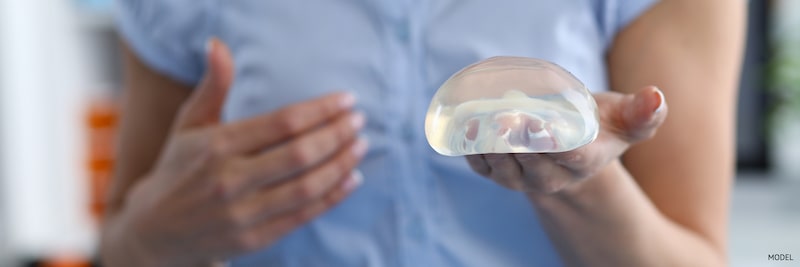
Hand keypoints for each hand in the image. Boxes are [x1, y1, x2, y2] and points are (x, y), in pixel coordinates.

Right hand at [103, 39, 367, 265]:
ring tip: (360, 145)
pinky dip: (332, 196)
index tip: (347, 100)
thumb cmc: (179, 169)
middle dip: (338, 134)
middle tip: (359, 121)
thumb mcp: (189, 125)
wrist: (154, 233)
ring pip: (307, 186)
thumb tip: (218, 45)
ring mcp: (242, 214)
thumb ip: (212, 86)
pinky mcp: (253, 240)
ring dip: (341, 164)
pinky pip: (303, 216)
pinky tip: (351, 179)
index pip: (282, 122)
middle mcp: (229, 180)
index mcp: (215, 146)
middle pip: (300, 153)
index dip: (321, 110)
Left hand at [465, 87, 666, 193]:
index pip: (567, 154)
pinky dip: (471, 144)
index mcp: (581, 161)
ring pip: (500, 161)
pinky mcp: (493, 171)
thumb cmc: (598, 129)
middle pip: (528, 158)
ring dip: (488, 138)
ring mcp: (518, 177)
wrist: (564, 151)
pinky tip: (468, 123)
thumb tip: (656, 97)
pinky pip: (479, 161)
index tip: (537, 121)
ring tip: (483, 113)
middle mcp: (548, 176)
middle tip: (504, 111)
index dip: (551, 139)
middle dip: (515, 136)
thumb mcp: (623, 120)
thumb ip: (642, 113)